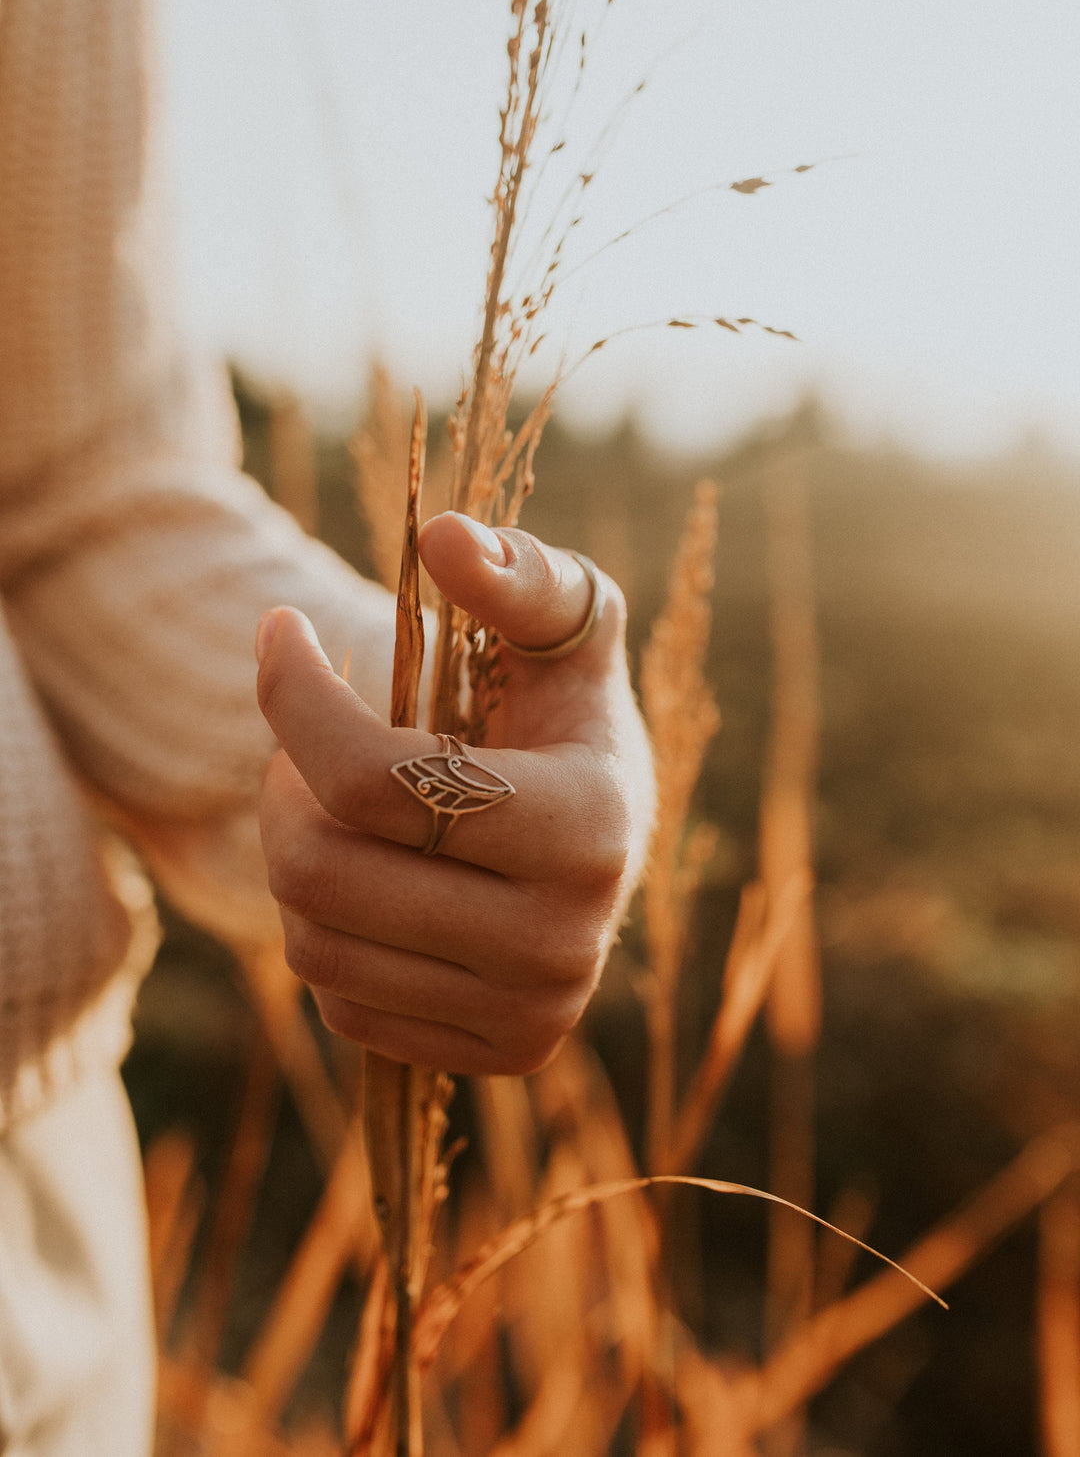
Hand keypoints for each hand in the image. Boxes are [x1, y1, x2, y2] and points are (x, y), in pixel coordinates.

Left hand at [255, 512, 654, 1074]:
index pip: (374, 781)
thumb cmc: (566, 709)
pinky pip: (342, 1007)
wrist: (607, 835)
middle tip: (300, 749)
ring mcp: (535, 1012)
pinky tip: (372, 881)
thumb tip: (443, 538)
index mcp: (588, 824)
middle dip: (284, 791)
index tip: (280, 632)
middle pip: (323, 872)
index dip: (294, 697)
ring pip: (316, 944)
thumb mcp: (565, 622)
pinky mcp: (502, 1054)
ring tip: (333, 809)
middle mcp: (569, 939)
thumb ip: (518, 571)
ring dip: (299, 858)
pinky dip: (332, 931)